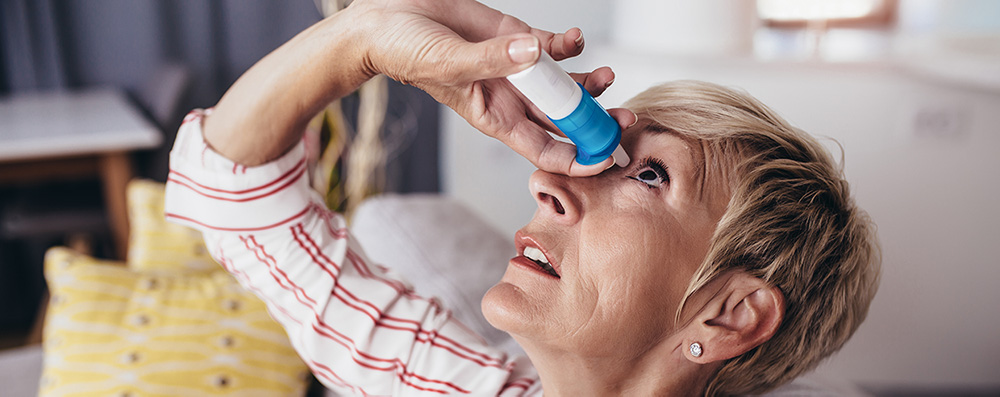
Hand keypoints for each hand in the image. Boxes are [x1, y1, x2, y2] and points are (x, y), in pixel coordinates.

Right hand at [348, 0, 636, 175]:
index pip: (546, 150)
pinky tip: (577, 39)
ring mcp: (517, 68)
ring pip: (566, 85)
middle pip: (565, 121)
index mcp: (496, 118)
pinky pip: (553, 48)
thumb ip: (493, 59)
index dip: (579, 158)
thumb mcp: (447, 61)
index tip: (608, 155)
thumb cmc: (406, 52)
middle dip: (597, 123)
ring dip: (590, 84)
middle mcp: (512, 98)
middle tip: (626, 118)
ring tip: (609, 75)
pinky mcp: (516, 37)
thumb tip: (536, 52)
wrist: (389, 19)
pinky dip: (570, 45)